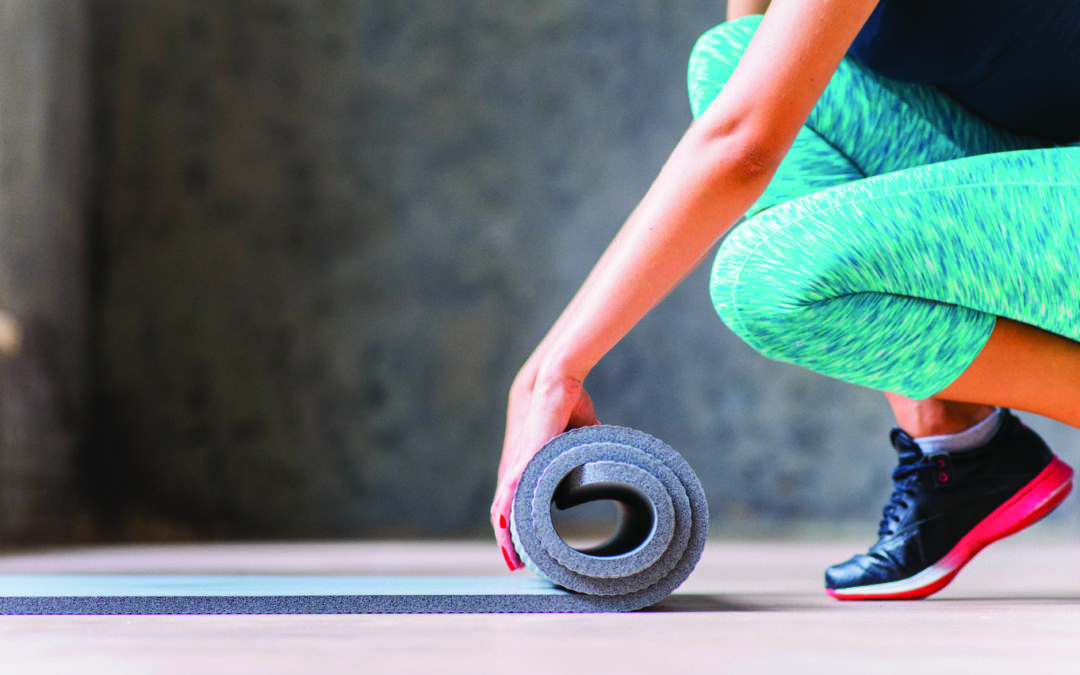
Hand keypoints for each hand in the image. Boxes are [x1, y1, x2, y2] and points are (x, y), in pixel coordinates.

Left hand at [491, 367, 598, 569]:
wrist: (558, 381)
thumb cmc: (567, 404)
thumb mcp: (581, 437)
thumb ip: (591, 451)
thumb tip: (615, 461)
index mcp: (529, 468)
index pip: (517, 505)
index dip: (520, 529)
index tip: (527, 552)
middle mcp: (518, 470)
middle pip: (505, 514)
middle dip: (510, 543)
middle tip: (519, 566)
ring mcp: (518, 464)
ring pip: (503, 509)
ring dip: (506, 537)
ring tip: (513, 560)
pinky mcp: (522, 458)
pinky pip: (509, 492)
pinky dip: (507, 514)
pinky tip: (506, 534)